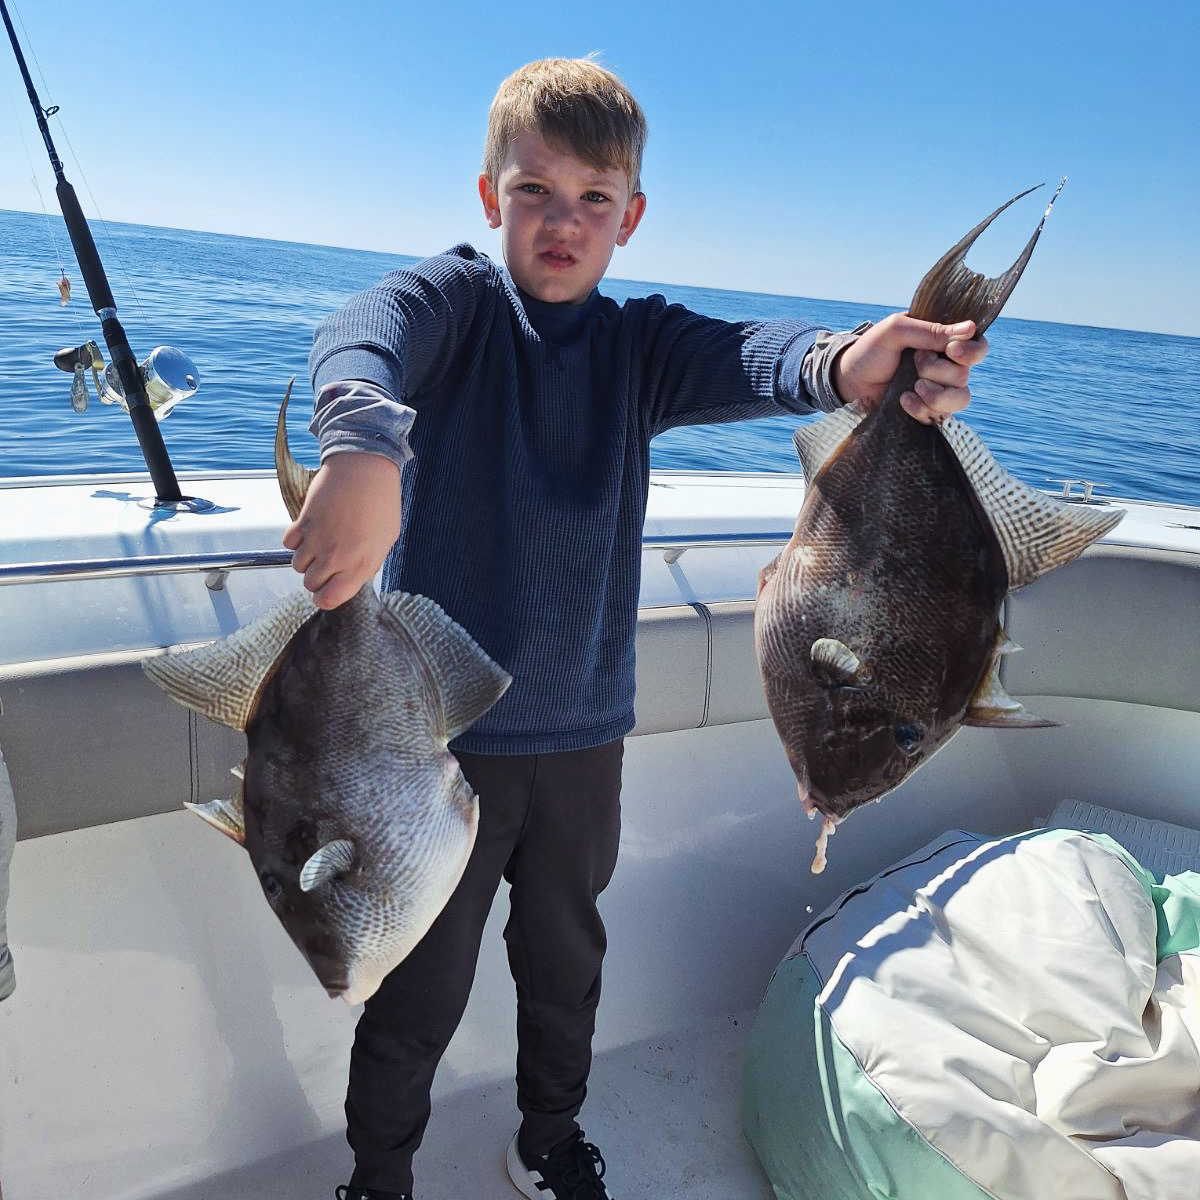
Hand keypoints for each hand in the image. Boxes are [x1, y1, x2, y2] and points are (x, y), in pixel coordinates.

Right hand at [282, 452, 402, 609]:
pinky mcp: (302, 522)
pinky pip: (289, 543)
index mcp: (359, 566)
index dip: (326, 598)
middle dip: (317, 577)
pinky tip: (312, 529)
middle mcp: (335, 557)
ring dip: (307, 558)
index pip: (329, 599)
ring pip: (297, 565)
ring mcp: (316, 540)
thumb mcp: (386, 540)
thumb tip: (352, 577)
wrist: (365, 467)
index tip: (328, 591)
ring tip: (322, 543)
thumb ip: (368, 564)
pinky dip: (296, 540)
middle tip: (328, 563)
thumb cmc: (381, 502)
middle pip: (310, 584)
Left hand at [832, 314, 988, 423]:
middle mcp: (947, 366)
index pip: (978, 347)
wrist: (849, 381)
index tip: (950, 351)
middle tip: (914, 363)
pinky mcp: (928, 411)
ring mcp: (939, 390)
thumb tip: (970, 329)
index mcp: (943, 341)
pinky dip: (922, 409)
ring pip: (961, 398)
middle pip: (965, 374)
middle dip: (936, 370)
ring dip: (935, 394)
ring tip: (912, 387)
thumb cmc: (871, 350)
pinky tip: (903, 401)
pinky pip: (941, 416)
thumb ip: (930, 330)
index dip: (971, 352)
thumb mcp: (896, 331)